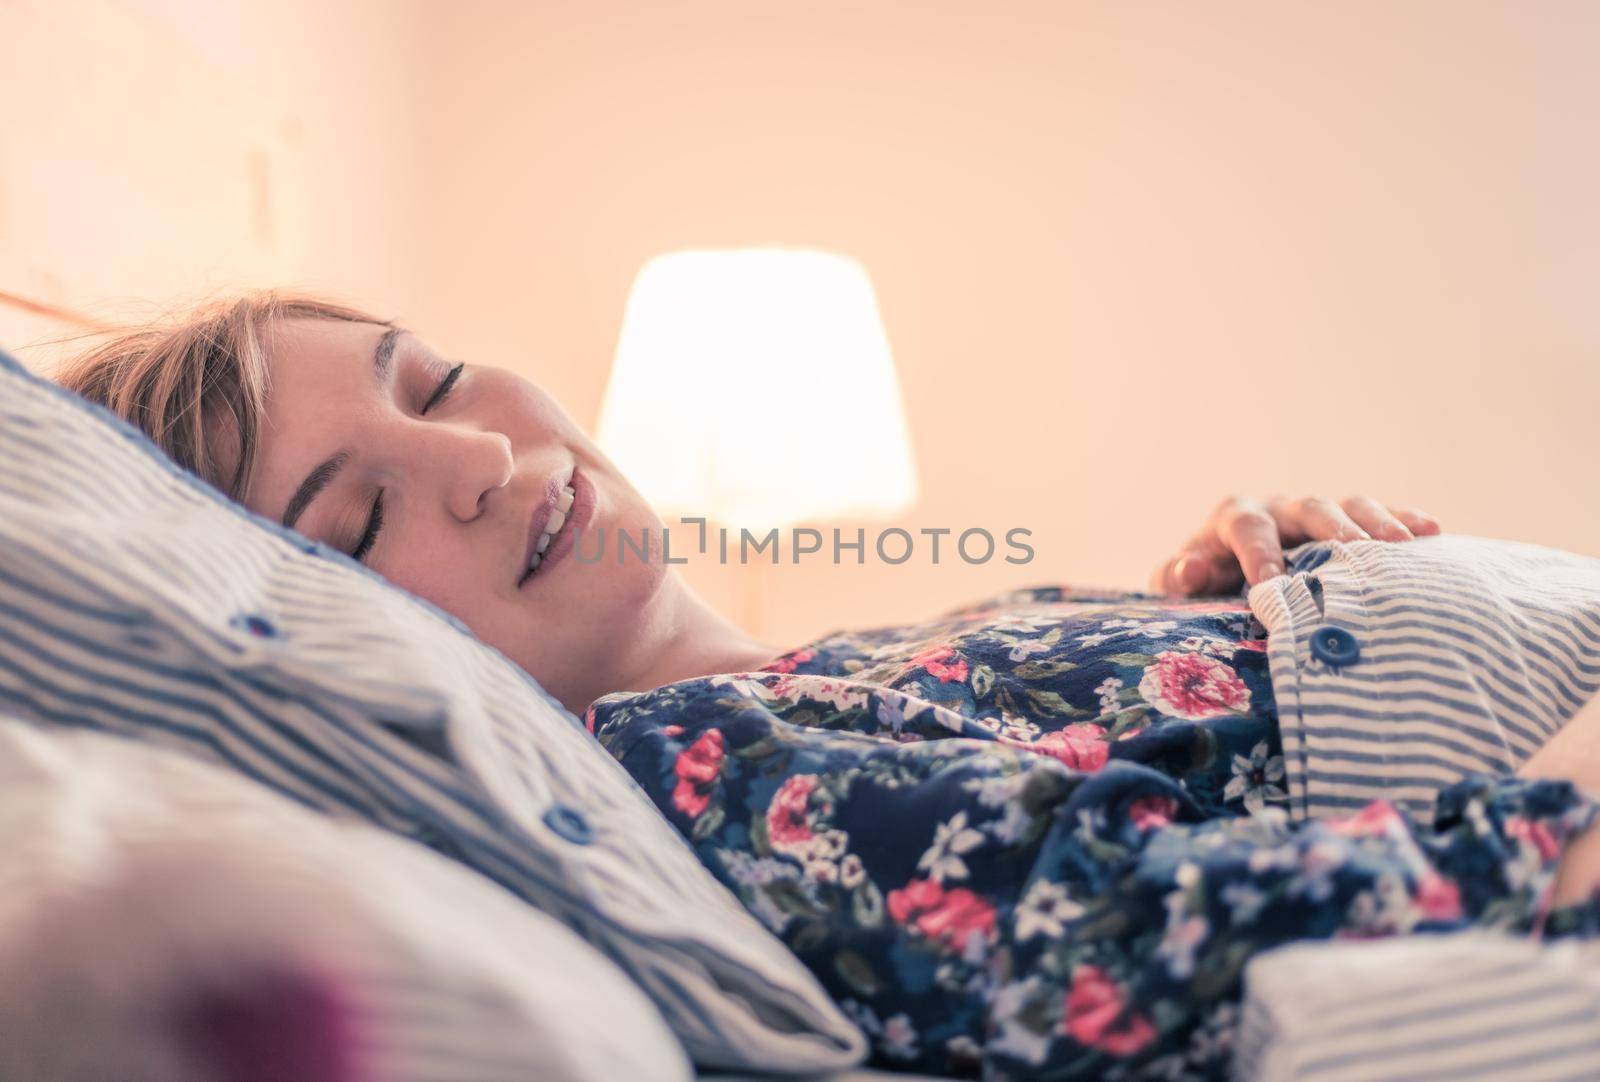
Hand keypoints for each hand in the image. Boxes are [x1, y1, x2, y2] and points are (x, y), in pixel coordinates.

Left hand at [1151, 495, 1441, 595]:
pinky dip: (1404, 520)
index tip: (1272, 584)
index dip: (1259, 553)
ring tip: (1403, 545)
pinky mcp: (1347, 526)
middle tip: (1356, 552)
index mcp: (1235, 517)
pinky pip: (1379, 516)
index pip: (1247, 527)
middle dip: (1331, 529)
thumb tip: (1192, 570)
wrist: (1222, 574)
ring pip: (1348, 508)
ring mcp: (1316, 515)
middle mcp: (1279, 508)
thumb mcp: (1181, 583)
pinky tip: (1432, 533)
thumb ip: (1179, 577)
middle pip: (1308, 509)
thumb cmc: (1203, 582)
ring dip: (1376, 523)